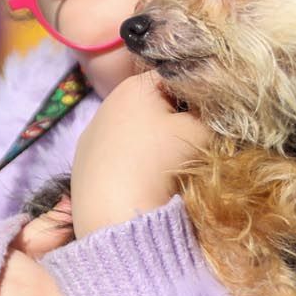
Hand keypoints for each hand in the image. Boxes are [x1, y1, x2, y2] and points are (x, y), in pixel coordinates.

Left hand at [70, 71, 208, 237]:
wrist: (117, 216)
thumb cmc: (160, 162)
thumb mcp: (201, 130)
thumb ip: (212, 113)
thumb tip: (213, 111)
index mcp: (134, 86)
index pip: (177, 79)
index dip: (199, 99)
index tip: (209, 122)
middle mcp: (106, 104)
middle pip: (154, 106)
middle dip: (174, 122)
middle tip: (190, 148)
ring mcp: (91, 136)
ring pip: (134, 132)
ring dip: (152, 146)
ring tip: (165, 171)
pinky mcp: (83, 166)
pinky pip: (117, 157)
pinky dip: (131, 166)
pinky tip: (140, 184)